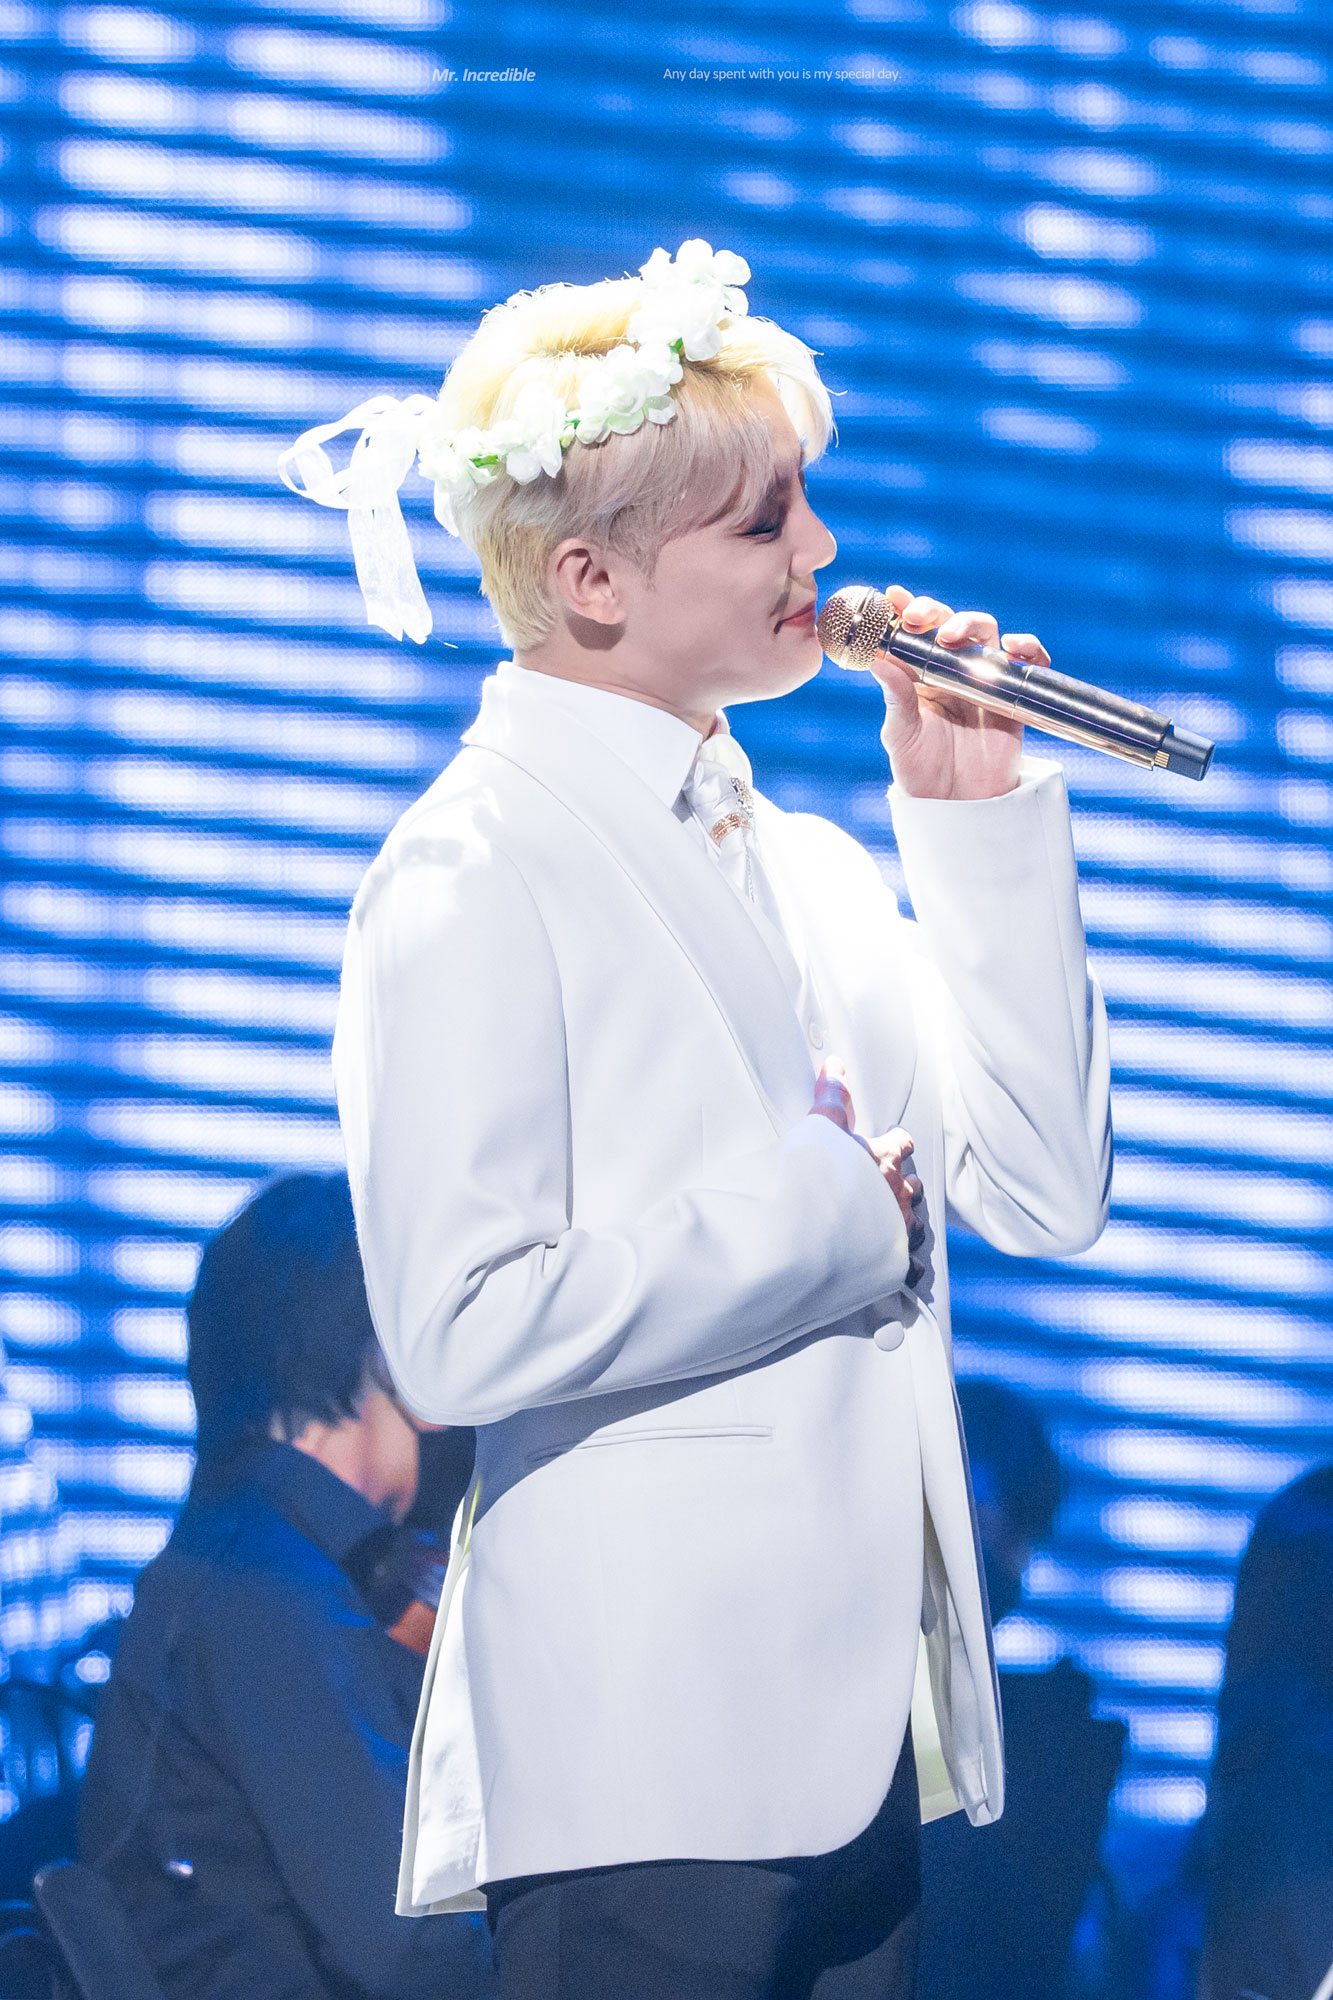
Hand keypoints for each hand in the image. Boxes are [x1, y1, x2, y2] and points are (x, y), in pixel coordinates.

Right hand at [811, 1063, 927, 1283]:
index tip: (895, 1141)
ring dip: (907, 1222)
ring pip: (915, 1226)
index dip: (898, 1141)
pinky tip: (901, 1270)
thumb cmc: (814, 1178)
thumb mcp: (820, 1127)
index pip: (901, 1143)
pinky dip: (906, 1267)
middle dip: (905, 1185)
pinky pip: (909, 1268)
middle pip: (912, 1187)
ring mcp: (897, 1232)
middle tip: (894, 1186)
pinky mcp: (891, 1266)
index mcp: (883, 1161)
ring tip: (899, 1225)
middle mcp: (897, 1195)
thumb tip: (836, 1065)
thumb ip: (831, 1098)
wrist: (807, 1233)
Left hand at [872, 585, 1046, 801]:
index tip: (893, 596)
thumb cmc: (921, 772)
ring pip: (987, 635)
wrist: (957, 807)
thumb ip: (896, 697)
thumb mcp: (901, 735)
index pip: (914, 633)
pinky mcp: (1013, 697)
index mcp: (920, 675)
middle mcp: (953, 671)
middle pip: (951, 625)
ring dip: (972, 625)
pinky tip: (1013, 648)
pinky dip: (1028, 648)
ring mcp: (985, 681)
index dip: (906, 610)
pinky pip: (1028, 663)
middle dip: (937, 612)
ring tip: (952, 637)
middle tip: (920, 618)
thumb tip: (878, 659)